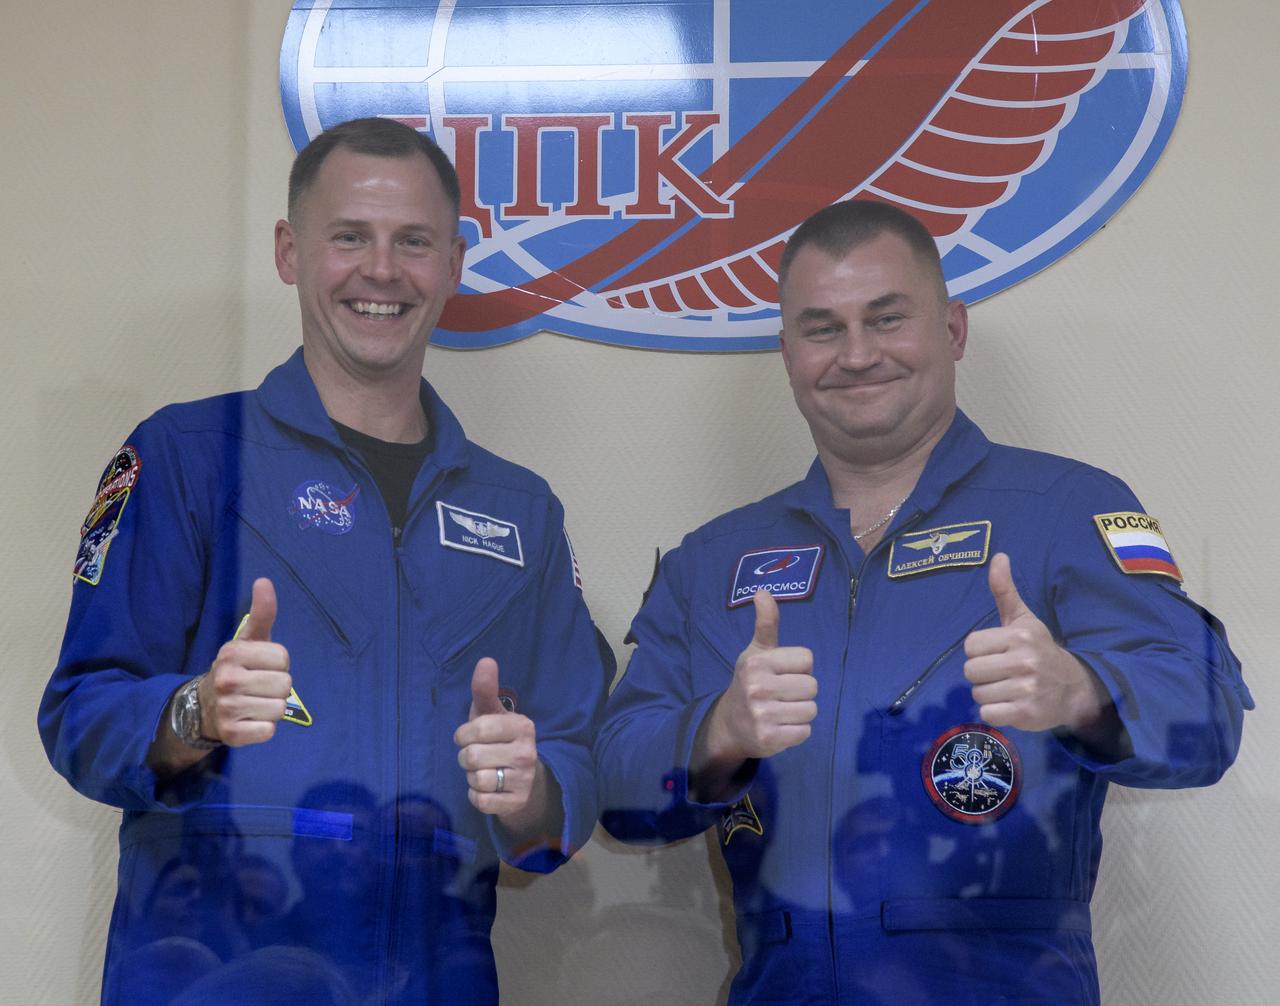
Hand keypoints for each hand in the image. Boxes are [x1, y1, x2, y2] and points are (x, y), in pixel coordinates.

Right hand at [199, 578, 292, 745]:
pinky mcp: (231, 735)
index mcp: (232, 653)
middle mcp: (227, 679)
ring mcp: (227, 708)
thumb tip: (264, 581)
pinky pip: (269, 731)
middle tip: (258, 687)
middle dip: (277, 687)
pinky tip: (249, 720)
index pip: (283, 658)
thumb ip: (261, 613)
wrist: (204, 707)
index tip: (261, 666)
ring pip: (279, 709)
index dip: (277, 663)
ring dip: (271, 708)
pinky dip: (264, 728)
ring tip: (254, 703)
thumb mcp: (248, 640)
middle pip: (285, 684)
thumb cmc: (237, 669)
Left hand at [454, 657, 539, 817]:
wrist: (522, 778)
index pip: (476, 729)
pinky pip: (480, 801)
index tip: (469, 736)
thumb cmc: (498, 739)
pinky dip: (476, 796)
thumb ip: (485, 690)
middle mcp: (528, 752)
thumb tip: (486, 660)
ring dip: (471, 777)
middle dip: (465, 757)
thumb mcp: (490, 714)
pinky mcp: (517, 802)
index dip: (463, 735)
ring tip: (484, 771)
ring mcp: (525, 779)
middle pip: (472, 756)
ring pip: (476, 780)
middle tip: (476, 756)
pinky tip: (487, 789)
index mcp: (523, 726)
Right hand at [698, 590, 816, 767]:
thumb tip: (762, 591)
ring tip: (781, 711)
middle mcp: (757, 687)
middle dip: (801, 692)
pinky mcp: (769, 739)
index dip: (799, 668)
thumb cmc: (750, 682)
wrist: (730, 724)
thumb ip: (766, 623)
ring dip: (801, 712)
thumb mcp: (756, 651)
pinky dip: (797, 731)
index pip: (807, 660)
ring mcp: (762, 715)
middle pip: (812, 686)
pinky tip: (780, 727)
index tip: (781, 673)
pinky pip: (805, 731)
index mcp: (757, 662)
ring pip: (811, 710)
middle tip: (781, 695)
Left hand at [963, 554, 1110, 733]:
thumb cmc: (1039, 650)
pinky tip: (1011, 704)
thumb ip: (1005, 591)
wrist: (1074, 688)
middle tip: (1001, 673)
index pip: (970, 646)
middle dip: (982, 674)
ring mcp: (1026, 689)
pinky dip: (995, 713)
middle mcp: (1024, 661)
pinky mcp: (1026, 714)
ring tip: (1008, 688)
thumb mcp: (1023, 620)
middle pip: (970, 671)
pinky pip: (988, 715)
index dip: (980, 652)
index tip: (998, 653)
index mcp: (1019, 636)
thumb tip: (998, 556)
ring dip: (988, 695)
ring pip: (978, 695)